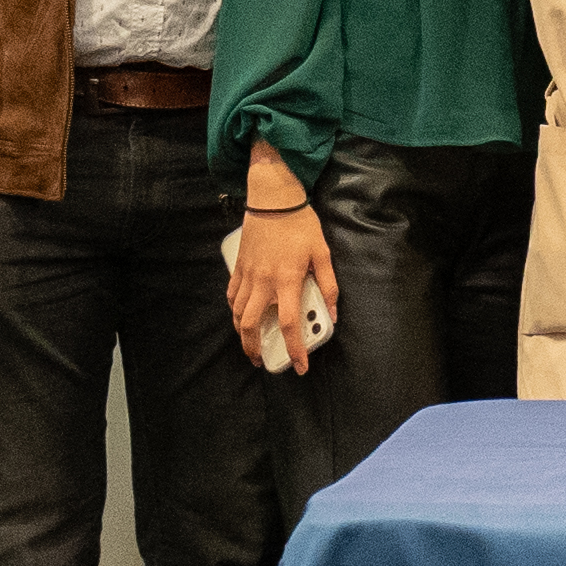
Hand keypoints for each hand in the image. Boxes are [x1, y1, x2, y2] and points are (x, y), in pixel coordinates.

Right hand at [228, 200, 332, 374]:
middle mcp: (263, 281)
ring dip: (242, 333)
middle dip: (254, 348)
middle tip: (262, 360)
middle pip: (250, 325)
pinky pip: (232, 295)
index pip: (290, 323)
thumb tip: (333, 313)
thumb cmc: (300, 225)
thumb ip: (329, 285)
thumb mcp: (322, 253)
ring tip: (250, 343)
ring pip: (237, 313)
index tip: (300, 366)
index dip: (294, 349)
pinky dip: (234, 310)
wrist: (272, 199)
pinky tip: (240, 316)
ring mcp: (247, 275)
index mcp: (287, 280)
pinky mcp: (238, 267)